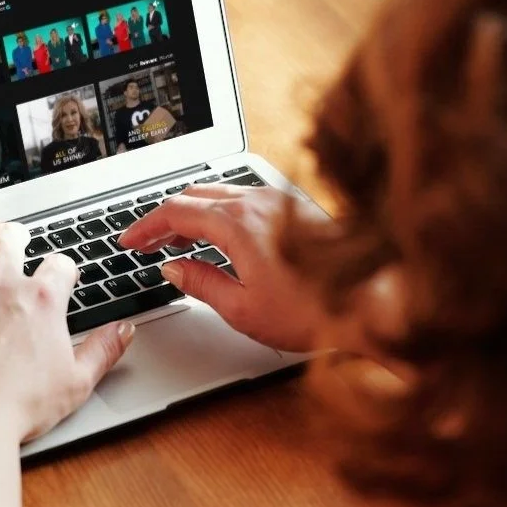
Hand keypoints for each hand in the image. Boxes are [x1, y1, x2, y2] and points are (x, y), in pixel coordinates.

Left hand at [0, 223, 134, 442]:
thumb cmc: (17, 405)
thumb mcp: (76, 382)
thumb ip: (103, 351)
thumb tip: (123, 332)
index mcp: (42, 300)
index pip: (60, 264)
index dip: (63, 269)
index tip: (61, 276)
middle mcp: (2, 283)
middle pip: (9, 236)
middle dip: (14, 235)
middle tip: (14, 240)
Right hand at [117, 184, 320, 351]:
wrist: (377, 303)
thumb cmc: (316, 311)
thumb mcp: (242, 308)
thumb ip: (201, 283)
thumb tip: (173, 268)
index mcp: (237, 224)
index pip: (175, 212)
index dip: (145, 226)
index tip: (129, 241)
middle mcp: (257, 203)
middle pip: (194, 196)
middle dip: (164, 218)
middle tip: (146, 243)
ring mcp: (279, 202)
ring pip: (220, 195)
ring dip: (192, 213)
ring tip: (177, 241)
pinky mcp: (296, 209)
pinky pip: (244, 199)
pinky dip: (219, 212)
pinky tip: (220, 236)